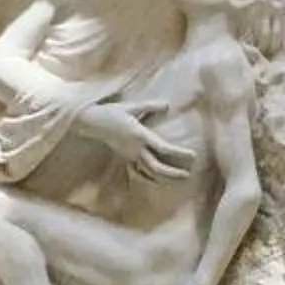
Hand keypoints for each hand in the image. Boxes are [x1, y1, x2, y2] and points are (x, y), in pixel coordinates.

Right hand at [77, 99, 195, 180]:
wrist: (92, 123)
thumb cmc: (112, 112)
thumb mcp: (132, 107)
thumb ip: (150, 106)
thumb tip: (168, 104)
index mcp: (140, 135)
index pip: (164, 148)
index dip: (179, 153)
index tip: (192, 156)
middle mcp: (136, 149)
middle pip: (157, 167)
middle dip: (173, 173)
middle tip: (188, 175)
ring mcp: (130, 156)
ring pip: (149, 173)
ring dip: (164, 178)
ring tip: (178, 179)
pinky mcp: (125, 158)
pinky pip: (139, 172)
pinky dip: (150, 177)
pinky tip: (158, 180)